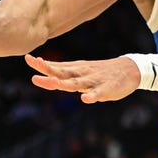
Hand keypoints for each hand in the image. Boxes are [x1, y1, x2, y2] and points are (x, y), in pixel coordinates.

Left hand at [26, 54, 140, 103]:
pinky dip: (91, 96)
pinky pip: (98, 93)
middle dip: (49, 70)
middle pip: (63, 72)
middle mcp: (83, 74)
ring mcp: (94, 81)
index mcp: (77, 70)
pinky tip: (85, 99)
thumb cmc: (102, 72)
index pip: (56, 67)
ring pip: (77, 83)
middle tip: (35, 64)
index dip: (43, 65)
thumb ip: (65, 75)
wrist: (130, 69)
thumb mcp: (82, 70)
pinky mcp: (106, 89)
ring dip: (65, 83)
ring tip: (53, 83)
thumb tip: (46, 76)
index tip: (28, 59)